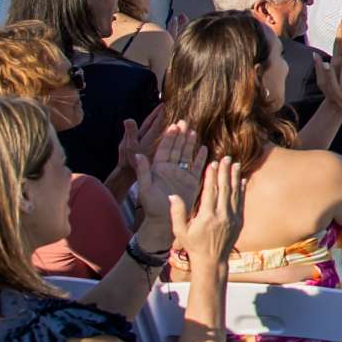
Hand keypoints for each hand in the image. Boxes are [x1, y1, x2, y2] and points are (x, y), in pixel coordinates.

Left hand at [131, 121, 202, 252]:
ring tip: (193, 131)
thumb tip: (138, 155)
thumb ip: (143, 171)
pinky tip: (203, 148)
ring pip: (186, 155)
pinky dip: (200, 158)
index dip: (169, 137)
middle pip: (177, 149)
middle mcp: (171, 169)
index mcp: (159, 168)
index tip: (173, 126)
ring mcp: (182, 175)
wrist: (164, 220)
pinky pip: (197, 167)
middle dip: (180, 135)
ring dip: (189, 143)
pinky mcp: (191, 182)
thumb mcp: (144, 188)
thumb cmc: (152, 206)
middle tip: (184, 122)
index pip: (165, 149)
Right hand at [172, 156, 244, 272]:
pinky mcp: (239, 221)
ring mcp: (232, 218)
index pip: (210, 192)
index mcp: (206, 217)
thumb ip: (176, 213)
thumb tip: (172, 195)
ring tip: (235, 164)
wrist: (212, 260)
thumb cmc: (193, 245)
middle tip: (225, 157)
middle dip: (224, 172)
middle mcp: (221, 216)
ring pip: (234, 194)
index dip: (211, 176)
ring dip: (235, 177)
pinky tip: (241, 180)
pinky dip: (241, 190)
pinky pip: (241, 202)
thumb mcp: (180, 231)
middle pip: (224, 189)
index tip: (212, 163)